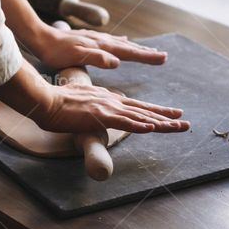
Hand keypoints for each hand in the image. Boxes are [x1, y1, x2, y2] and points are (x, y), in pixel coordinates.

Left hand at [29, 26, 166, 69]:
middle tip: (163, 57)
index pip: (129, 52)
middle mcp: (102, 40)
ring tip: (148, 51)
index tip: (163, 59)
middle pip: (129, 47)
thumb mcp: (75, 57)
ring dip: (136, 48)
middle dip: (146, 53)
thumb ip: (96, 58)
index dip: (146, 57)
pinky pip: (111, 41)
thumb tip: (117, 62)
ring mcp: (96, 39)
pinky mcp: (89, 40)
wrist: (40, 38)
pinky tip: (123, 41)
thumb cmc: (56, 52)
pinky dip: (121, 43)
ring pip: (121, 44)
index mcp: (101, 46)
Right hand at [32, 82, 189, 133]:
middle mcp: (111, 101)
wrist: (45, 99)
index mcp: (106, 99)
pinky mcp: (100, 116)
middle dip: (165, 117)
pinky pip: (124, 122)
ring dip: (161, 123)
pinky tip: (153, 128)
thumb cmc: (55, 102)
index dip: (153, 111)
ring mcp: (107, 108)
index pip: (135, 106)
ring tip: (179, 126)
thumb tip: (92, 110)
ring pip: (140, 117)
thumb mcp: (78, 101)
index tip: (168, 115)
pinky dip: (140, 125)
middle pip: (143, 111)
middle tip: (184, 122)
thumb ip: (89, 104)